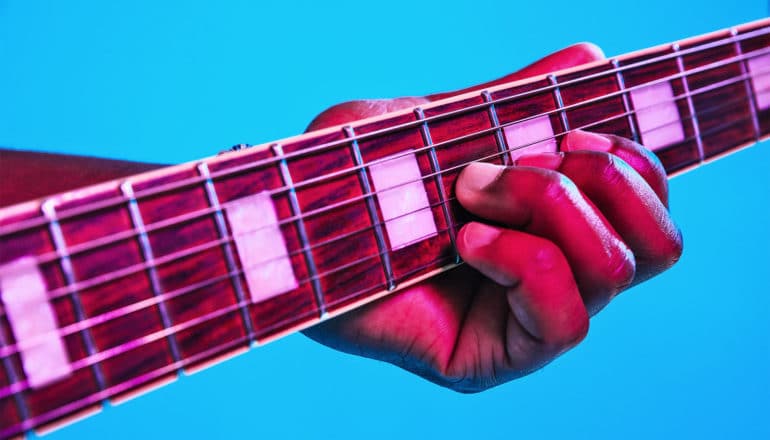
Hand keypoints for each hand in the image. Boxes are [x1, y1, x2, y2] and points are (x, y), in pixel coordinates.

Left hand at [301, 44, 682, 391]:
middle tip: (500, 165)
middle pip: (658, 242)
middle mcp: (558, 277)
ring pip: (618, 271)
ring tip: (468, 196)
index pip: (649, 203)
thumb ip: (517, 102)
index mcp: (557, 224)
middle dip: (590, 177)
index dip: (629, 158)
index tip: (561, 130)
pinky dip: (522, 262)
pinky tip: (464, 242)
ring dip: (548, 208)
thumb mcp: (441, 123)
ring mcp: (531, 322)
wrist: (292, 232)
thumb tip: (592, 59)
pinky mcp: (498, 359)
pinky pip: (564, 319)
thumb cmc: (360, 178)